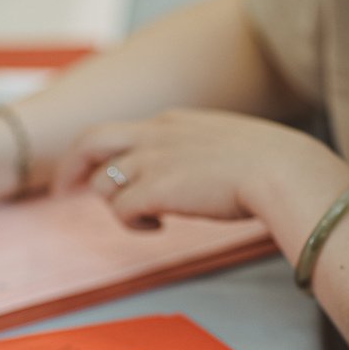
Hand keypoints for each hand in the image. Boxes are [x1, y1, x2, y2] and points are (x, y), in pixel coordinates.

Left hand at [54, 107, 312, 229]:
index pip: (124, 131)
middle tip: (65, 192)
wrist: (284, 172)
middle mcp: (155, 134)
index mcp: (174, 121)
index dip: (106, 154)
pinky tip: (157, 228)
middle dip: (72, 168)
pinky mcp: (154, 189)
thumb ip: (204, 154)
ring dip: (116, 205)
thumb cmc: (273, 166)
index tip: (103, 172)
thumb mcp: (230, 147)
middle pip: (90, 141)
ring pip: (103, 182)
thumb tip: (203, 176)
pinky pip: (120, 209)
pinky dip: (132, 224)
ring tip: (149, 219)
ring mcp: (152, 160)